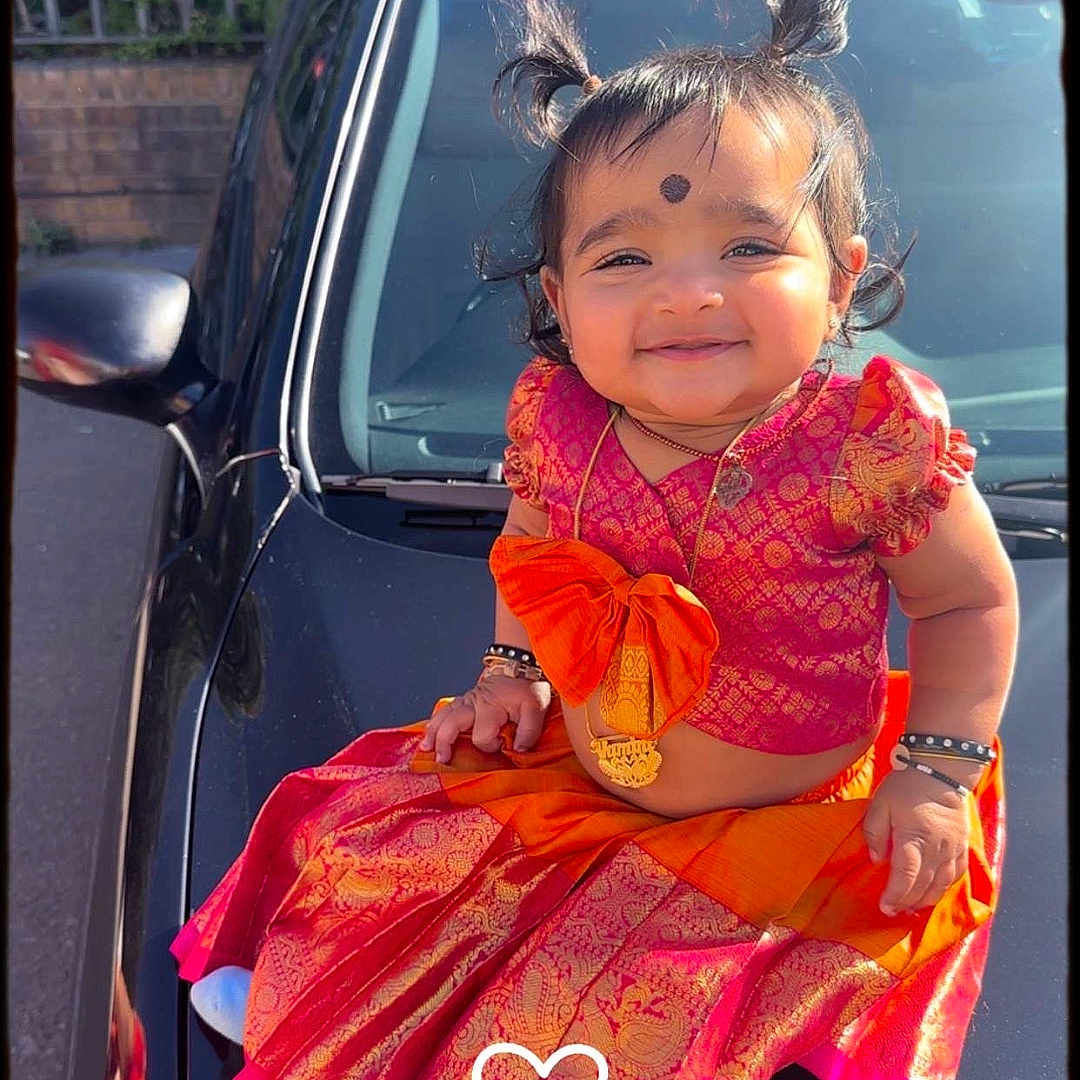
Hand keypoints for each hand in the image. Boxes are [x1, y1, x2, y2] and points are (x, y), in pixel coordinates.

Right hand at [419, 675, 551, 763]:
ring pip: (443, 716)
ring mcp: (466, 700)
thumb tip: (518, 750)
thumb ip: (529, 731)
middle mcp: (473, 703)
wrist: (519, 667)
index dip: (490, 745)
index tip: (502, 744)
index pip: (482, 736)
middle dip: (445, 742)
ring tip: (426, 748)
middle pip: (451, 724)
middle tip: (443, 759)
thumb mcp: (536, 707)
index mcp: (490, 706)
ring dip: (433, 732)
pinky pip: (444, 711)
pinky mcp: (464, 700)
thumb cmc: (526, 688)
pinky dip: (434, 722)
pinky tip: (428, 734)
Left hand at [862, 768, 969, 916]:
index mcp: (914, 838)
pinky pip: (957, 874)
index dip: (895, 895)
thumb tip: (876, 859)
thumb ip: (875, 832)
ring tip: (912, 908)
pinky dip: (945, 887)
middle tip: (894, 912)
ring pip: (942, 884)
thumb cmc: (906, 785)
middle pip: (923, 885)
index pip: (905, 876)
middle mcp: (936, 848)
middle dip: (907, 902)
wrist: (942, 769)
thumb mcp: (881, 803)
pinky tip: (935, 892)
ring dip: (927, 900)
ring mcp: (953, 848)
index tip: (885, 907)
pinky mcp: (963, 844)